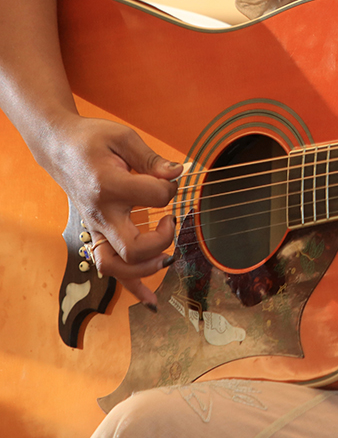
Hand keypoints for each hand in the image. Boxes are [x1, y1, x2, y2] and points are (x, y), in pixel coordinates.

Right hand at [48, 114, 180, 305]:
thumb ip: (152, 159)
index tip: (170, 177)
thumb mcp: (124, 138)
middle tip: (170, 219)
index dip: (172, 187)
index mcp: (109, 186)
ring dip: (147, 268)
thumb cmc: (93, 140)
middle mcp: (101, 213)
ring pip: (118, 267)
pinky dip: (132, 287)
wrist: (60, 148)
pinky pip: (110, 268)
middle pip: (133, 248)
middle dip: (162, 240)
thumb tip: (177, 173)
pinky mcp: (96, 233)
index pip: (155, 197)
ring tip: (167, 255)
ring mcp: (96, 227)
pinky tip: (151, 299)